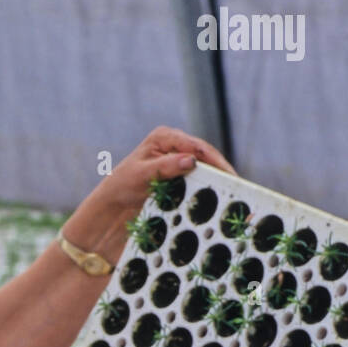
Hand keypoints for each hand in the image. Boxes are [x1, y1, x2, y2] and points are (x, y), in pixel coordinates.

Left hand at [100, 125, 236, 229]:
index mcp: (165, 137)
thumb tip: (192, 160)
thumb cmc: (120, 187)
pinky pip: (198, 185)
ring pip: (204, 172)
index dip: (216, 161)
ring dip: (217, 184)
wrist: (109, 209)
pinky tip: (218, 203)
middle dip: (221, 172)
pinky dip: (207, 193)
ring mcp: (177, 164)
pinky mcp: (179, 181)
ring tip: (233, 197)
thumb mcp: (141, 175)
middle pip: (205, 158)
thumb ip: (165, 167)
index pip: (197, 147)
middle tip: (238, 188)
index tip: (229, 175)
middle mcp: (174, 147)